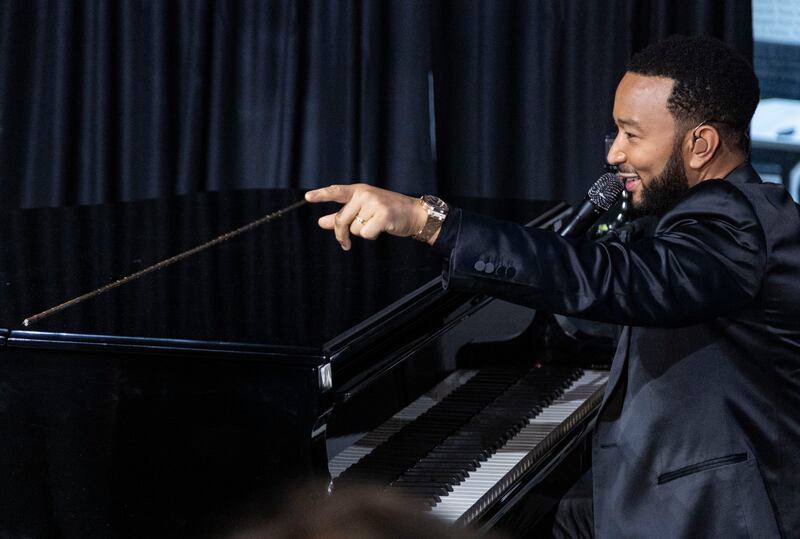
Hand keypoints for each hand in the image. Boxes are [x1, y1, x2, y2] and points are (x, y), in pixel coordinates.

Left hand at [305, 184, 428, 249]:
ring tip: (376, 225)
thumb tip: (321, 222)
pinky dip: (372, 236)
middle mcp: (365, 194)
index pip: (336, 191)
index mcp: (359, 190)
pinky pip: (366, 233)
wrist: (414, 214)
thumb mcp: (363, 210)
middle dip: (342, 234)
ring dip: (363, 232)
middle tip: (344, 243)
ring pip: (354, 228)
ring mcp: (374, 203)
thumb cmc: (388, 212)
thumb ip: (342, 215)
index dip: (321, 194)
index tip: (307, 197)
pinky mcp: (383, 215)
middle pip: (341, 219)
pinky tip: (382, 228)